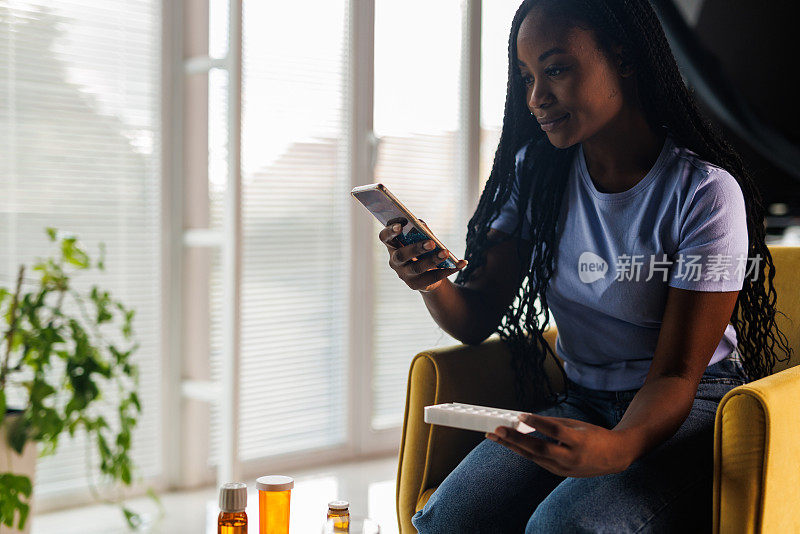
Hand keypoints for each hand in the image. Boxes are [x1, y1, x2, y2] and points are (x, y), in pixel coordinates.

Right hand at [379, 220, 466, 291]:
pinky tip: (462, 263)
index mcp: (392, 245)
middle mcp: (394, 261)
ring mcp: (404, 275)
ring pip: (417, 268)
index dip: (390, 231)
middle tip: (431, 243)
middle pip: (401, 255)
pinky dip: (449, 269)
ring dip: (432, 260)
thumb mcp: (419, 238)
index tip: (400, 225)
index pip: (384, 237)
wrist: (426, 274)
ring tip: (446, 253)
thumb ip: (419, 230)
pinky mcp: (416, 285)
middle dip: (416, 248)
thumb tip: (422, 226)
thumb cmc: (421, 249)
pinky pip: (433, 277)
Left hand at [486, 413, 632, 477]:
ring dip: (513, 446)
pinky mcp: (559, 473)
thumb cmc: (595, 436)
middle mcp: (571, 457)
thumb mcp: (578, 424)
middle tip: (498, 430)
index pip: (555, 431)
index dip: (538, 423)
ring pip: (534, 457)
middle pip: (539, 448)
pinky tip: (510, 443)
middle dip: (515, 439)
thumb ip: (554, 423)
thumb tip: (529, 419)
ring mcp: (564, 468)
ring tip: (496, 436)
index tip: (521, 415)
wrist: (613, 457)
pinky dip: (524, 451)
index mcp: (579, 441)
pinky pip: (538, 460)